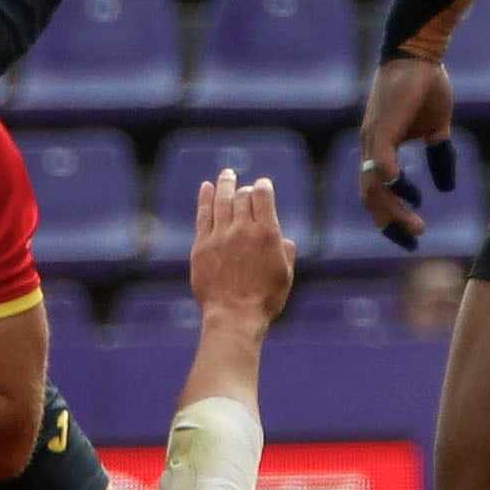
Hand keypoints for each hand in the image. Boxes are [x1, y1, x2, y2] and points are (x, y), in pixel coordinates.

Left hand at [190, 167, 296, 328]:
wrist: (233, 316)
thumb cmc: (264, 300)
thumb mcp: (286, 276)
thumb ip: (286, 252)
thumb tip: (285, 240)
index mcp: (267, 233)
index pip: (263, 196)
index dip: (263, 186)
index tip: (263, 184)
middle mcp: (243, 229)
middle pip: (242, 196)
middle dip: (245, 189)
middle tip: (245, 188)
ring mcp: (220, 236)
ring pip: (222, 201)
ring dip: (225, 184)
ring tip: (227, 174)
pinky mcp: (202, 246)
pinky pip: (203, 215)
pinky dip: (205, 199)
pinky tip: (207, 188)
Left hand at [356, 57, 457, 250]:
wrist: (420, 52)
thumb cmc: (425, 85)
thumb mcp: (437, 128)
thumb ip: (440, 157)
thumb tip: (447, 187)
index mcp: (379, 148)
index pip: (375, 192)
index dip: (389, 217)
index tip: (409, 236)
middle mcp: (370, 146)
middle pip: (369, 196)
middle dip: (389, 222)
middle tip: (412, 241)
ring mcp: (374, 136)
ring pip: (374, 185)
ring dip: (395, 209)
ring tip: (418, 225)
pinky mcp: (384, 125)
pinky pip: (380, 159)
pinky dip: (390, 179)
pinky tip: (407, 192)